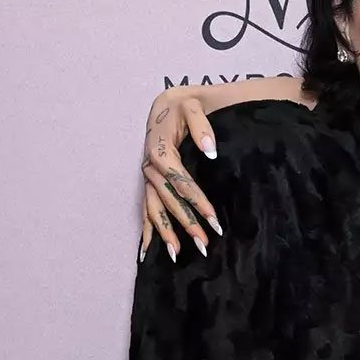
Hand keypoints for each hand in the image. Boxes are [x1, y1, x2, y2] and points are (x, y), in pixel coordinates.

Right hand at [140, 92, 221, 262]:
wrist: (167, 103)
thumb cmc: (184, 105)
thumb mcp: (193, 106)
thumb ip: (202, 126)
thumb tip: (210, 151)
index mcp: (161, 150)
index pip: (181, 182)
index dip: (197, 202)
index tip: (214, 220)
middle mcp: (151, 166)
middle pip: (169, 200)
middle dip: (185, 224)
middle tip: (203, 245)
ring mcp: (148, 176)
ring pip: (155, 208)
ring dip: (165, 233)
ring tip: (176, 255)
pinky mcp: (149, 181)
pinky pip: (145, 208)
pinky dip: (147, 229)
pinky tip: (147, 251)